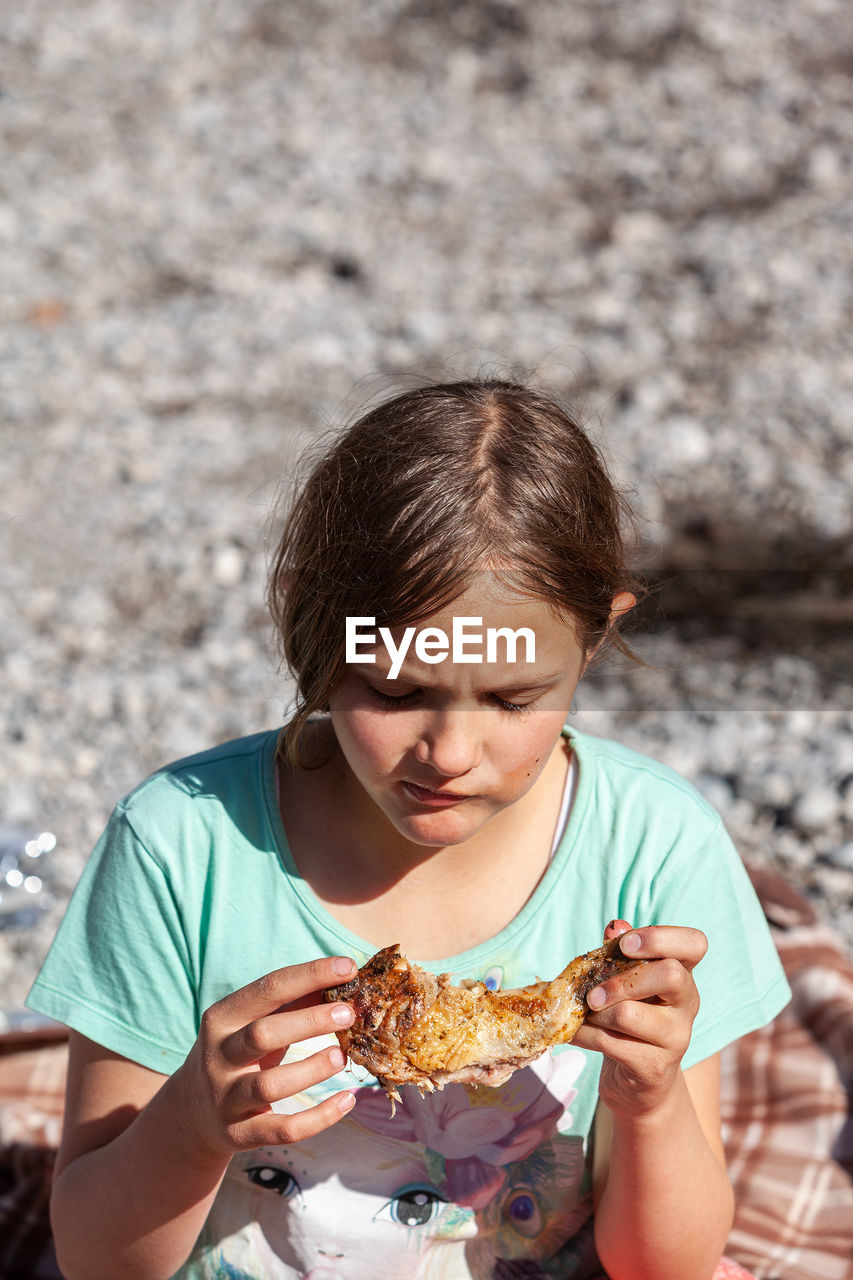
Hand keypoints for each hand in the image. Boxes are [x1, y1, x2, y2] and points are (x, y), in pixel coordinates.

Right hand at [172, 956, 356, 1161]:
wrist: (192, 1112)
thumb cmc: (237, 1054)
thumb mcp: (252, 1023)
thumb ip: (292, 1002)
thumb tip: (341, 979)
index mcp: (222, 1018)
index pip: (268, 988)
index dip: (310, 975)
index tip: (347, 967)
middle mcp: (218, 1056)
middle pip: (263, 1034)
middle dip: (310, 1021)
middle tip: (348, 1014)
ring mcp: (226, 1098)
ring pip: (270, 1085)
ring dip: (312, 1070)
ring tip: (342, 1057)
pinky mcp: (238, 1134)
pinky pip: (283, 1129)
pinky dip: (319, 1118)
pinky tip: (346, 1100)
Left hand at [571, 920, 706, 1120]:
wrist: (639, 1084)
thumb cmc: (631, 1020)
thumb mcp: (628, 982)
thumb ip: (622, 952)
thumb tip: (615, 926)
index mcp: (683, 974)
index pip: (695, 944)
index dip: (660, 937)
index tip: (626, 945)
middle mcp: (687, 1005)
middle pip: (670, 975)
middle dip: (622, 979)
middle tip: (594, 992)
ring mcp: (676, 1038)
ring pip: (630, 1014)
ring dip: (595, 1013)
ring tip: (583, 1015)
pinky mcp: (654, 1067)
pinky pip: (611, 1043)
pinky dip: (584, 1035)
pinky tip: (574, 1032)